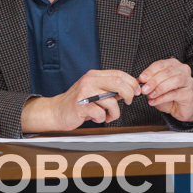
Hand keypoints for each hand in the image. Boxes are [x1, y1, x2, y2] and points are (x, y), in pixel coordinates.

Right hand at [21, 69, 141, 132]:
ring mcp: (84, 93)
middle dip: (129, 94)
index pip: (118, 73)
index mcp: (94, 75)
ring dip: (114, 113)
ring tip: (108, 116)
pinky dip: (102, 119)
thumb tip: (130, 89)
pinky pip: (100, 114)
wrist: (56, 111)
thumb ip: (109, 88)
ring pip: (111, 102)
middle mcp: (89, 81)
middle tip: (129, 102)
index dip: (132, 82)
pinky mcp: (81, 106)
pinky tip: (97, 118)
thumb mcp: (93, 90)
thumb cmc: (77, 102)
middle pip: (118, 83)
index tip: (136, 91)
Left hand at [138, 59, 192, 122]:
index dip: (149, 71)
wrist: (180, 108)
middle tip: (144, 89)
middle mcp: (183, 70)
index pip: (160, 64)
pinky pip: (175, 94)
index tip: (141, 79)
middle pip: (167, 72)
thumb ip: (150, 82)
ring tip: (150, 95)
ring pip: (174, 81)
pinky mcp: (189, 94)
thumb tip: (140, 82)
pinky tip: (154, 102)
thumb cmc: (168, 94)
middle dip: (153, 81)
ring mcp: (188, 81)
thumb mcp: (156, 86)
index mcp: (173, 64)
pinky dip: (162, 98)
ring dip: (159, 88)